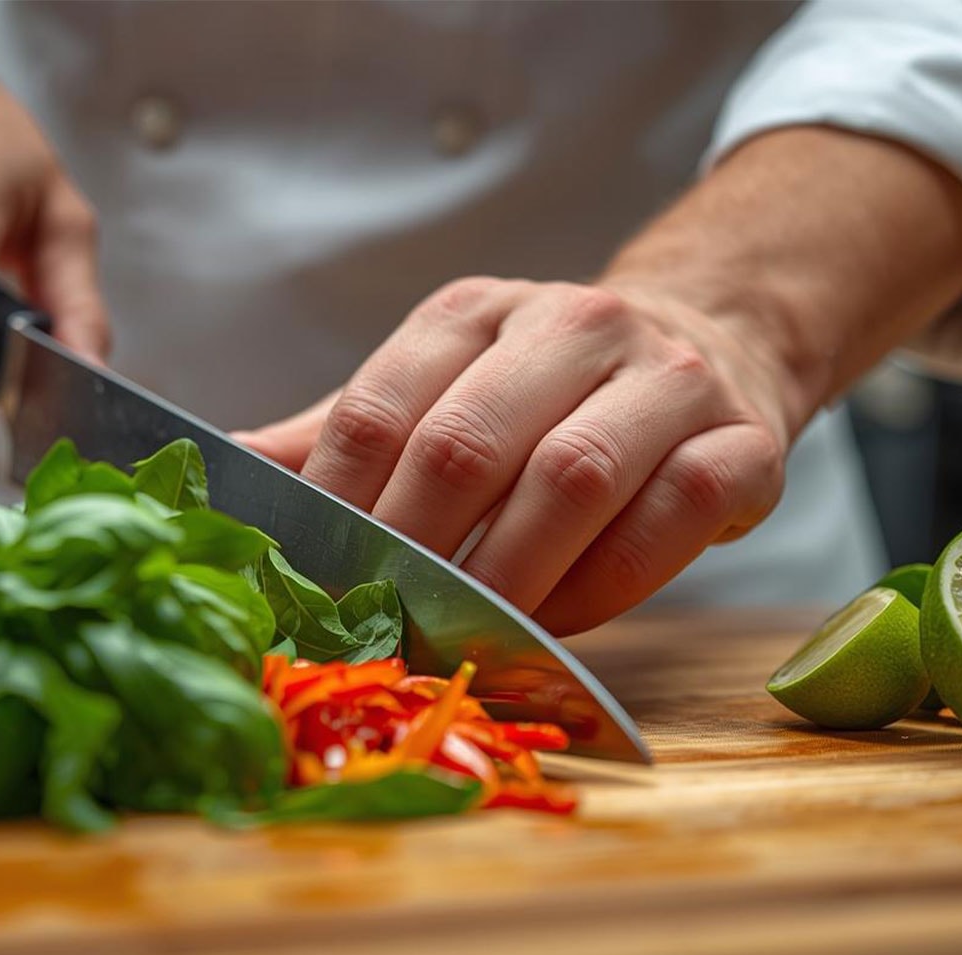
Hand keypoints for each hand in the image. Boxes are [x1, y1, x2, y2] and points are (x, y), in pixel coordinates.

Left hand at [239, 277, 791, 634]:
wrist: (711, 344)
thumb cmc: (548, 394)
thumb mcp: (439, 390)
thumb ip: (341, 437)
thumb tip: (217, 474)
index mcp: (474, 313)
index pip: (382, 410)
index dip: (340, 510)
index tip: (315, 587)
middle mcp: (572, 325)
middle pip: (469, 445)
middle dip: (415, 555)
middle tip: (385, 629)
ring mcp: (666, 377)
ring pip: (575, 478)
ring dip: (510, 577)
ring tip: (471, 634)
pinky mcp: (744, 439)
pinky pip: (673, 516)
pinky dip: (609, 583)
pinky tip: (566, 617)